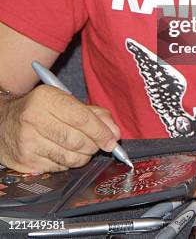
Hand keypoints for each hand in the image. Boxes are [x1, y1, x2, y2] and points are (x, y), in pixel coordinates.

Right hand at [0, 85, 120, 172]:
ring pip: (69, 157)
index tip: (113, 140)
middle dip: (94, 145)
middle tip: (98, 144)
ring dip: (83, 156)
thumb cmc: (39, 109)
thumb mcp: (63, 100)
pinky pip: (58, 168)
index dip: (100, 131)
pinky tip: (64, 153)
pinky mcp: (25, 161)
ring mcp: (28, 142)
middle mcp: (34, 119)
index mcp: (46, 98)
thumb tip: (113, 131)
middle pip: (77, 140)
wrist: (3, 120)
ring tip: (83, 149)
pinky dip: (68, 163)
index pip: (81, 118)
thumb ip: (91, 112)